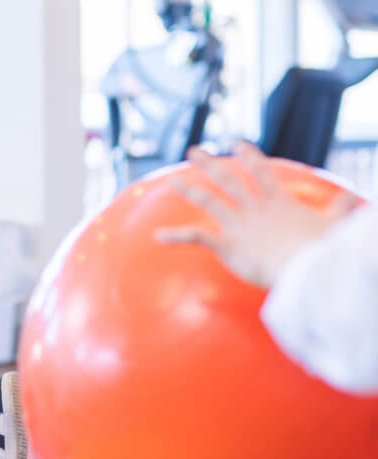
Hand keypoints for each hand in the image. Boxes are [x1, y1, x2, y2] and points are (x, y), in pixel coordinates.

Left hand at [157, 141, 358, 287]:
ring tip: (172, 178)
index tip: (237, 143)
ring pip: (210, 200)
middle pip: (229, 180)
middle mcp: (256, 209)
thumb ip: (338, 211)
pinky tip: (156, 236)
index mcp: (279, 203)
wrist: (310, 267)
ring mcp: (240, 225)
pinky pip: (197, 237)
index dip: (249, 156)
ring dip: (190, 189)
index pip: (261, 172)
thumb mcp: (334, 226)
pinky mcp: (228, 244)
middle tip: (193, 151)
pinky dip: (175, 237)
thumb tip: (350, 200)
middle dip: (209, 164)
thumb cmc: (324, 250)